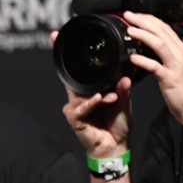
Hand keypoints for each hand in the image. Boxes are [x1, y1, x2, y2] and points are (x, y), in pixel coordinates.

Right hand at [53, 30, 133, 157]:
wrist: (116, 146)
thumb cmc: (117, 124)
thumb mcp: (124, 101)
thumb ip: (123, 88)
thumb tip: (125, 76)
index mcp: (90, 90)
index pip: (79, 70)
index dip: (69, 53)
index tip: (58, 36)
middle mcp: (80, 97)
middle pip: (70, 77)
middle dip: (67, 61)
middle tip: (62, 44)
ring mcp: (75, 108)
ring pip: (79, 93)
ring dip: (95, 93)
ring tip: (110, 95)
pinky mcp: (75, 120)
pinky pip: (80, 108)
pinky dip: (91, 103)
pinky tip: (99, 99)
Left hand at [122, 11, 182, 132]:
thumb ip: (180, 56)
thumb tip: (175, 44)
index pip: (166, 29)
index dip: (151, 21)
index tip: (138, 16)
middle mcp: (181, 56)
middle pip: (162, 31)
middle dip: (144, 21)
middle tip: (129, 16)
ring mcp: (176, 66)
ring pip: (159, 44)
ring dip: (144, 35)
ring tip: (130, 30)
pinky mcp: (170, 79)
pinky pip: (155, 66)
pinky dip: (144, 60)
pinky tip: (133, 57)